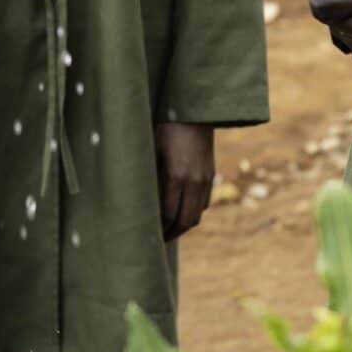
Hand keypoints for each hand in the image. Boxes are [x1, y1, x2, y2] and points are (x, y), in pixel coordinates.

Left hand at [155, 121, 215, 239]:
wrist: (195, 111)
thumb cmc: (166, 128)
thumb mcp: (152, 150)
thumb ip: (150, 177)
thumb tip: (141, 201)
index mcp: (176, 176)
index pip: (168, 214)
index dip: (159, 228)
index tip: (148, 234)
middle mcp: (194, 181)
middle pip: (185, 220)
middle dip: (171, 233)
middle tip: (157, 240)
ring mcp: (205, 179)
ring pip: (197, 215)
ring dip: (183, 226)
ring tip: (169, 231)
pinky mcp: (210, 175)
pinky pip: (203, 203)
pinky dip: (192, 213)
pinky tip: (181, 213)